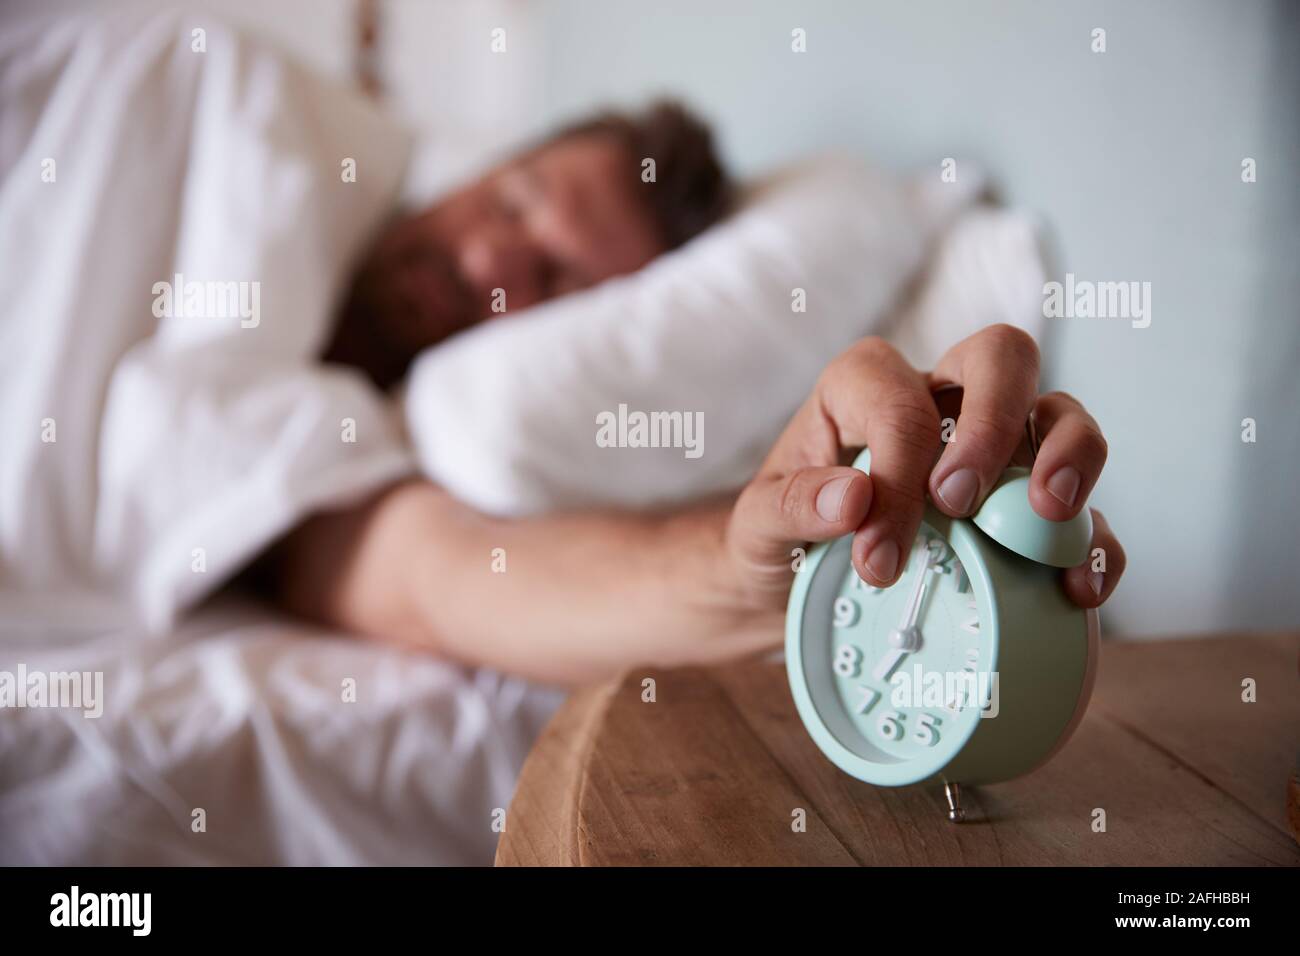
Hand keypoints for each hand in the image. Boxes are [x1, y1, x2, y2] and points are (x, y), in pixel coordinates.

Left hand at [726, 325, 1125, 612]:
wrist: (792, 589)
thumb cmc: (774, 540)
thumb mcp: (755, 526)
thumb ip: (792, 506)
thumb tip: (852, 496)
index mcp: (864, 387)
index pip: (899, 401)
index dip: (897, 475)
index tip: (878, 557)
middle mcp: (938, 400)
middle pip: (1001, 357)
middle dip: (994, 422)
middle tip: (960, 503)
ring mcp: (992, 449)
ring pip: (1060, 412)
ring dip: (1069, 455)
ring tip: (1050, 519)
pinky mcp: (1023, 509)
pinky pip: (1082, 507)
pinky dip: (1093, 540)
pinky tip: (1078, 586)